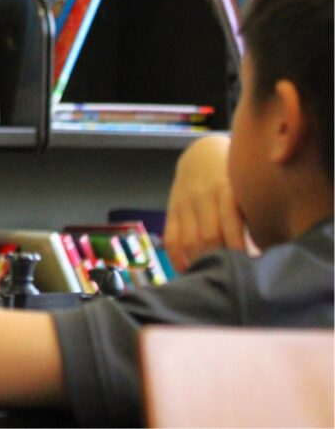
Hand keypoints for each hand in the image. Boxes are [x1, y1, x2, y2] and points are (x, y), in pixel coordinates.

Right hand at [164, 135, 245, 271]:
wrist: (201, 153)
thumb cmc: (234, 178)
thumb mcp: (244, 188)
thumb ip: (251, 216)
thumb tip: (262, 254)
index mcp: (227, 191)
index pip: (230, 226)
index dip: (237, 251)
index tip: (249, 269)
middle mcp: (204, 196)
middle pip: (209, 237)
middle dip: (219, 261)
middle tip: (230, 279)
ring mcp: (185, 203)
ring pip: (189, 241)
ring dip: (199, 263)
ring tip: (210, 278)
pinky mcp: (172, 210)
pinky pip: (172, 238)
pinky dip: (177, 258)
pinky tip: (187, 270)